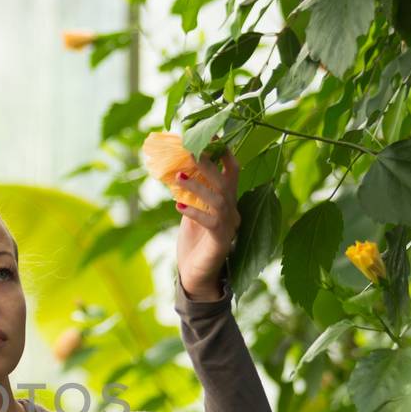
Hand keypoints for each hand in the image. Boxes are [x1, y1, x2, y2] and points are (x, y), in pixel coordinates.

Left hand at [175, 144, 240, 297]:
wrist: (197, 278)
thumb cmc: (194, 244)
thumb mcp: (191, 212)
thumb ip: (190, 192)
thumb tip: (178, 167)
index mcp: (227, 201)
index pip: (231, 172)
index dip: (224, 153)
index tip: (211, 134)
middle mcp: (232, 211)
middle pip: (225, 182)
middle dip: (210, 165)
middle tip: (192, 150)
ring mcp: (229, 227)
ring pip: (217, 200)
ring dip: (197, 186)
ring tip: (179, 175)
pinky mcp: (220, 241)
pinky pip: (210, 222)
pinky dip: (194, 212)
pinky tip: (178, 205)